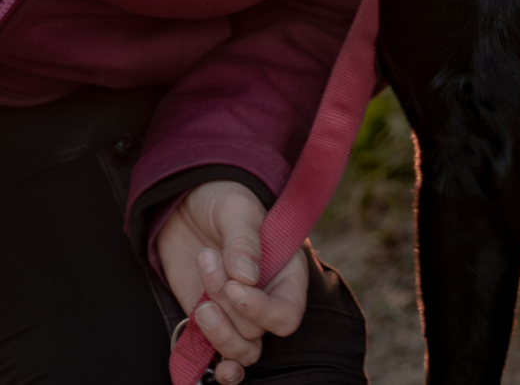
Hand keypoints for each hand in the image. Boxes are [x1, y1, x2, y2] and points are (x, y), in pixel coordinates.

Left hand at [157, 179, 307, 384]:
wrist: (185, 203)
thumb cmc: (223, 200)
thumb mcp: (236, 209)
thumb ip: (244, 240)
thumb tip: (247, 277)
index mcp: (285, 272)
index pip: (286, 313)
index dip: (261, 311)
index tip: (233, 287)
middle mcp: (266, 298)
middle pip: (256, 333)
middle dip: (227, 304)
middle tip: (208, 260)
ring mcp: (236, 314)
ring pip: (241, 351)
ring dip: (218, 333)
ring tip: (202, 300)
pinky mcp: (210, 321)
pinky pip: (219, 358)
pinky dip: (217, 369)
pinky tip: (213, 369)